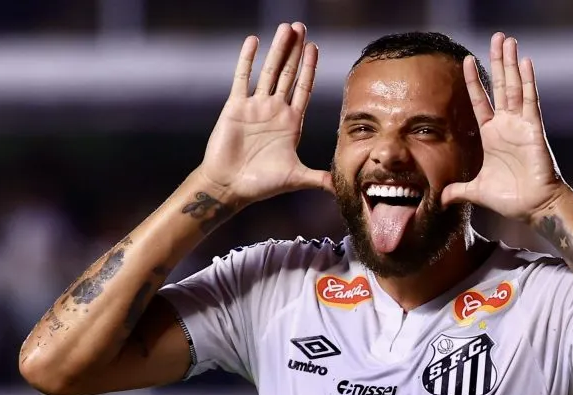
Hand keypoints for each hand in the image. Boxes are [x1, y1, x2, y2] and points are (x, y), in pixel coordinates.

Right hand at [199, 22, 331, 203]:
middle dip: (296, 50)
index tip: (315, 47)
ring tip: (285, 28)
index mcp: (291, 123)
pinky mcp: (235, 107)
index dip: (310, 68)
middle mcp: (275, 110)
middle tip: (301, 27)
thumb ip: (319, 179)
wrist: (229, 186)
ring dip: (277, 49)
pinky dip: (247, 59)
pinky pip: (242, 78)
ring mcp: (255, 107)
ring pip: (269, 71)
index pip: (304, 88)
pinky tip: (254, 41)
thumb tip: (343, 189)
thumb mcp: (296, 178)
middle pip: (288, 73)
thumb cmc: (261, 184)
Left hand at [441, 33, 567, 222]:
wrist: (534, 207)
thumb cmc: (511, 198)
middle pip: (500, 86)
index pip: (480, 101)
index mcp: (492, 135)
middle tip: (497, 37)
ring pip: (514, 86)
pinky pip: (530, 100)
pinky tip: (525, 62)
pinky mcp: (534, 129)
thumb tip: (440, 200)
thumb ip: (458, 191)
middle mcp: (506, 125)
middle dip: (497, 61)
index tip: (467, 59)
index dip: (474, 81)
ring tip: (508, 40)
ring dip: (510, 63)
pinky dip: (528, 81)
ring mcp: (521, 124)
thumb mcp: (477, 191)